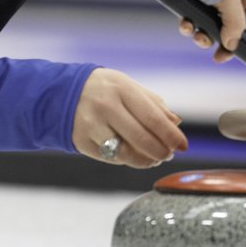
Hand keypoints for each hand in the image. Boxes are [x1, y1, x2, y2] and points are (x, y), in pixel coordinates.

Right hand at [72, 68, 187, 167]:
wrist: (62, 92)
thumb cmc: (103, 89)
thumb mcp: (127, 86)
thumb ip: (153, 103)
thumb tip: (176, 123)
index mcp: (121, 88)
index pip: (153, 118)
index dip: (172, 136)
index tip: (183, 146)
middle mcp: (105, 106)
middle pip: (143, 139)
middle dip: (162, 151)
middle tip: (169, 154)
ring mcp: (92, 126)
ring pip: (127, 154)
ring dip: (147, 160)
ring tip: (154, 158)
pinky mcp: (82, 142)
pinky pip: (112, 159)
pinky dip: (127, 160)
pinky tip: (133, 154)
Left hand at [179, 0, 245, 62]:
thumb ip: (235, 24)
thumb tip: (231, 45)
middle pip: (235, 30)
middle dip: (226, 44)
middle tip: (220, 58)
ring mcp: (210, 0)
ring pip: (212, 29)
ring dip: (205, 37)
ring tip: (198, 37)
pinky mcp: (191, 3)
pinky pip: (194, 23)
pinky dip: (190, 28)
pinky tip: (186, 26)